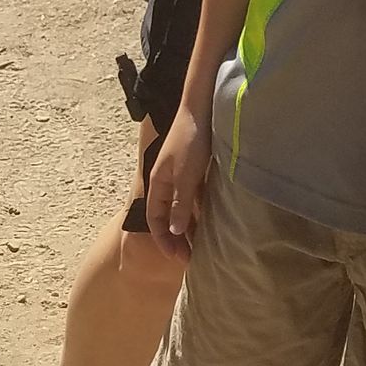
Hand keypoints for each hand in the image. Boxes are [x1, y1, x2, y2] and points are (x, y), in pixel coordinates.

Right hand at [144, 108, 212, 259]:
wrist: (201, 107)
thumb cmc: (191, 139)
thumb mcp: (186, 175)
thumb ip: (179, 203)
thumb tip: (173, 231)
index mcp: (158, 183)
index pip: (155, 220)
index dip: (164, 241)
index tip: (177, 258)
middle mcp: (166, 181)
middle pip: (167, 217)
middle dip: (176, 238)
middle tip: (191, 258)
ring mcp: (180, 175)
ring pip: (181, 207)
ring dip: (188, 226)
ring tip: (201, 245)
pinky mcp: (194, 168)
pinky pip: (193, 196)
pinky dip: (198, 210)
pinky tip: (210, 219)